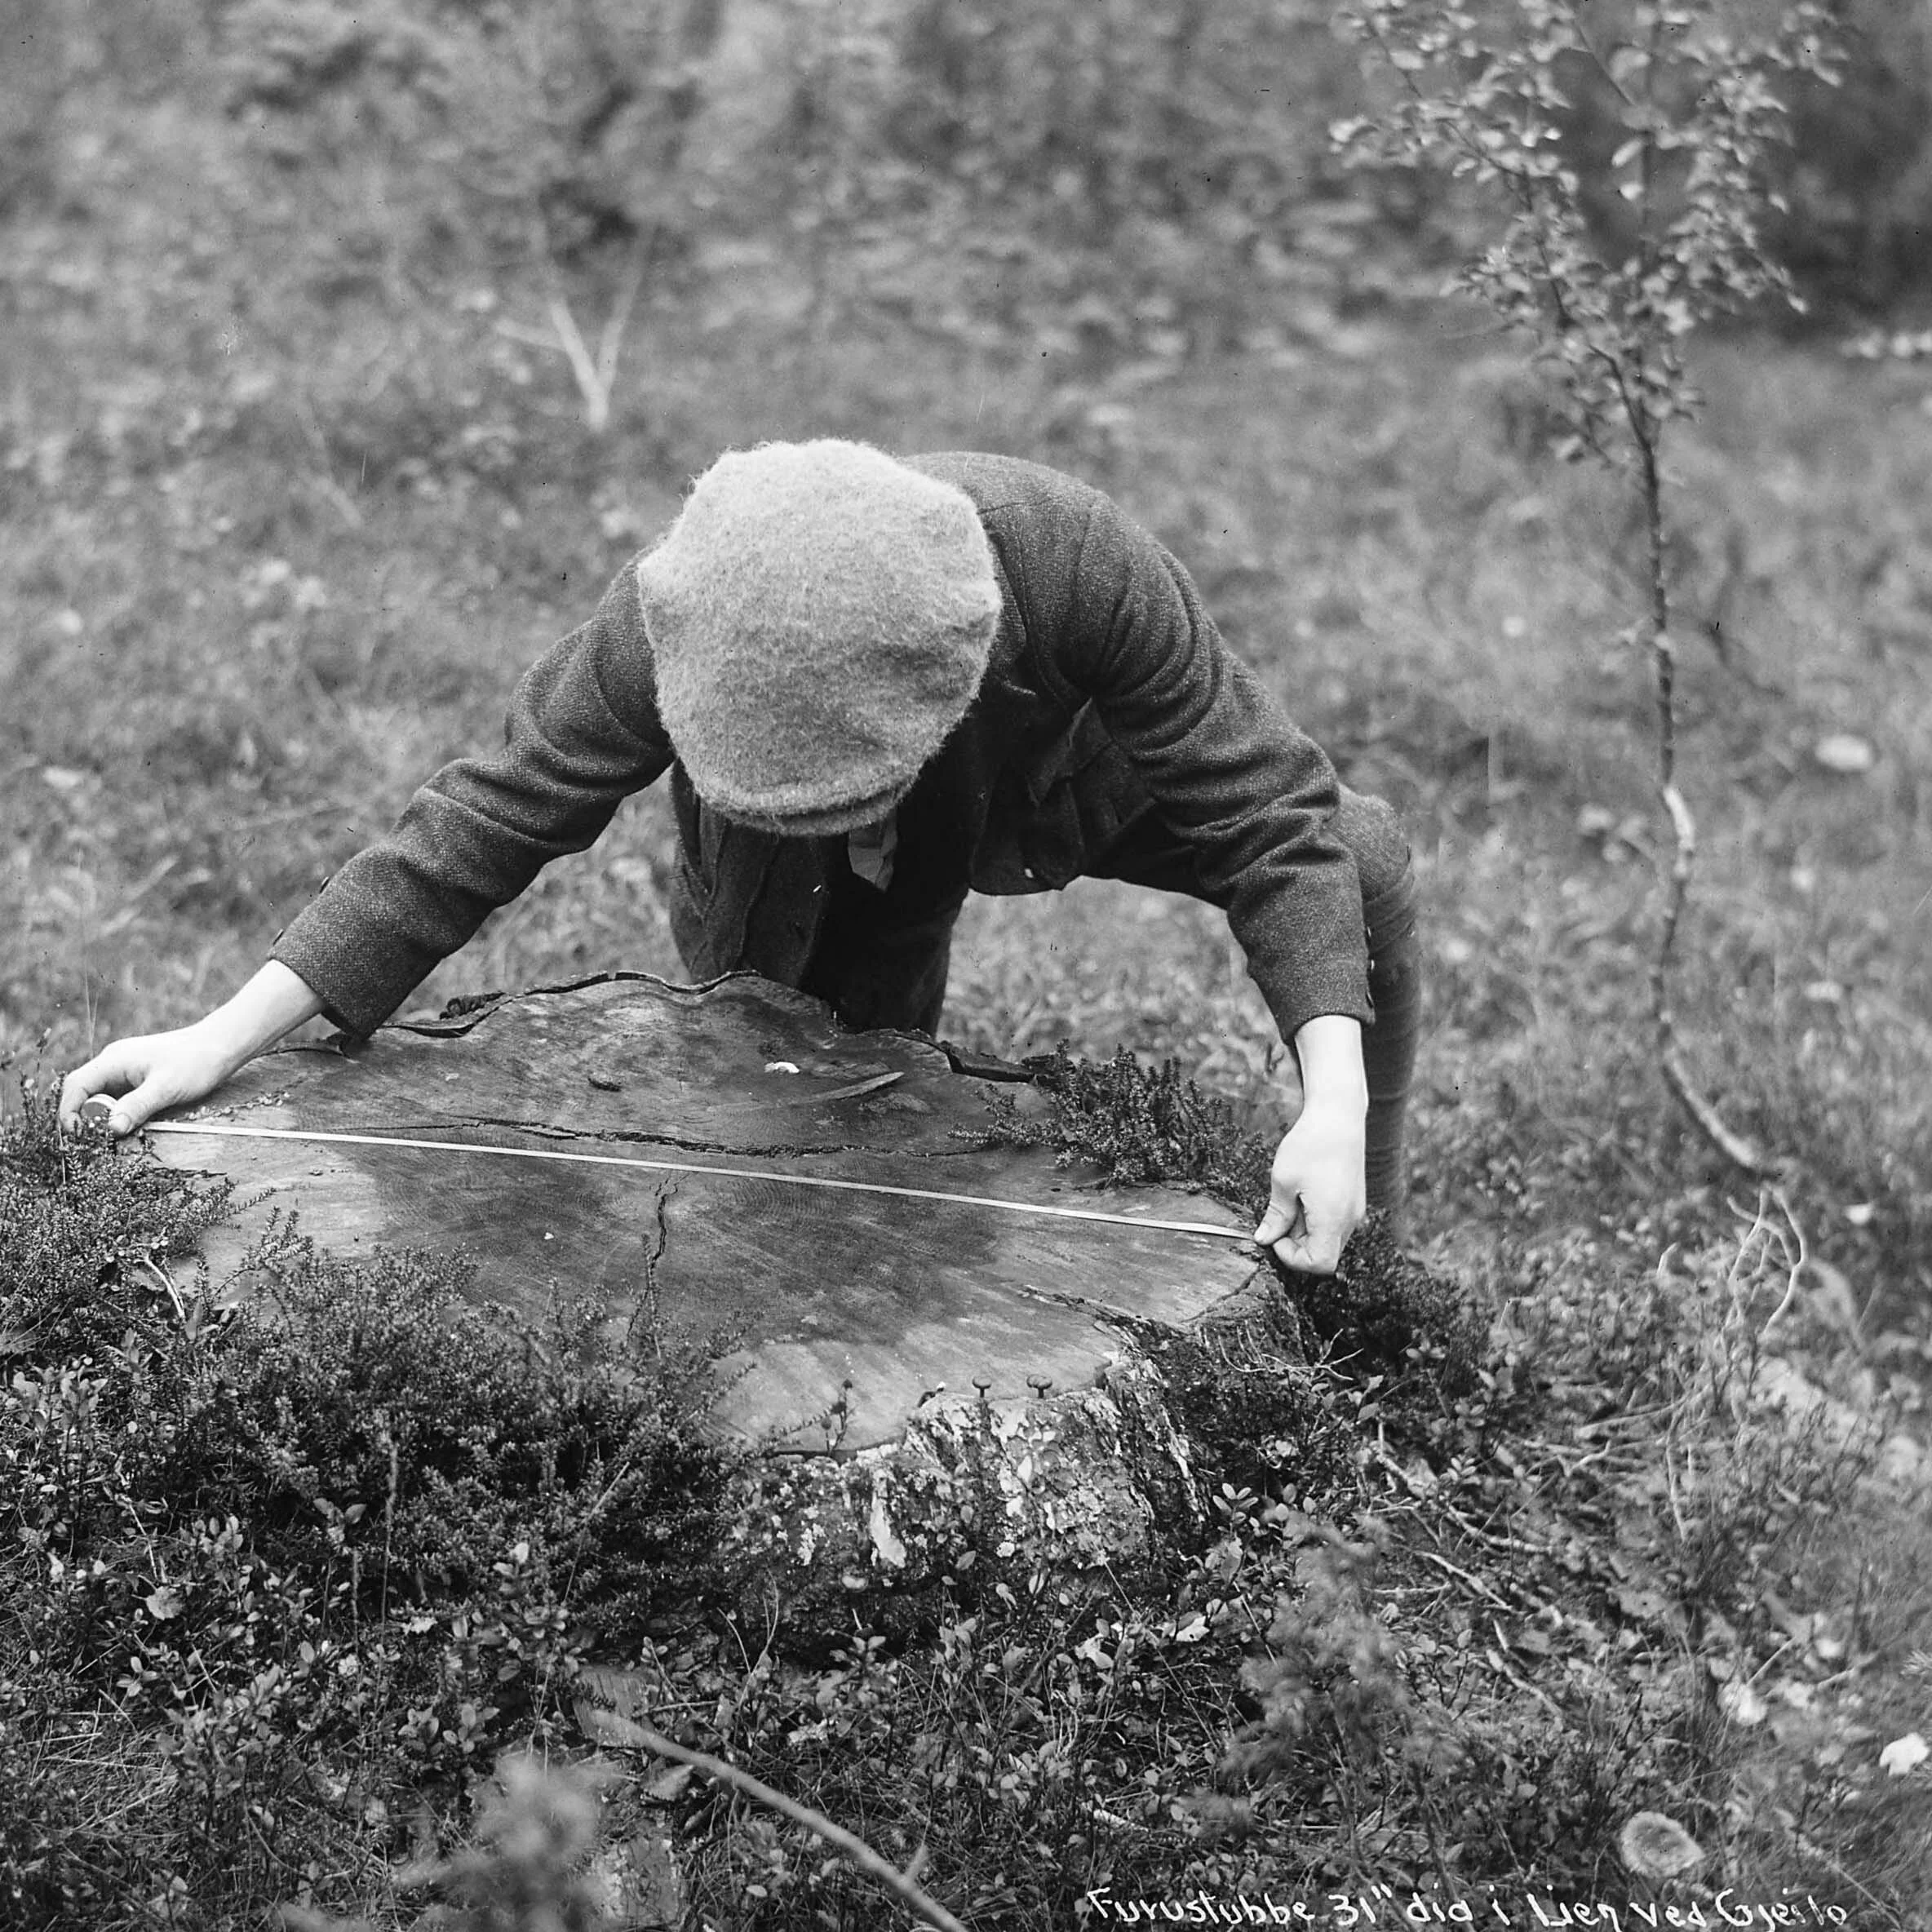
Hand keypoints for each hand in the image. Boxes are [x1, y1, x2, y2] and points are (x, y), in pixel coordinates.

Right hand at [59, 960, 327, 1136]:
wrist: (222, 1045)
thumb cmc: (196, 1062)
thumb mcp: (167, 1088)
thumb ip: (137, 1107)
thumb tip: (110, 1129)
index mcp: (113, 1061)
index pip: (76, 1086)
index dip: (69, 1112)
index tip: (76, 1137)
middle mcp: (114, 1064)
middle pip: (85, 1093)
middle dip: (85, 1119)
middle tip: (94, 1144)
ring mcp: (126, 1071)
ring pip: (102, 1099)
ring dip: (103, 1119)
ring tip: (111, 1140)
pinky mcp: (139, 1079)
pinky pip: (119, 1099)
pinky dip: (119, 1114)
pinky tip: (130, 1128)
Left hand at [1253, 1105, 1366, 1275]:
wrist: (1338, 1116)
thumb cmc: (1311, 1144)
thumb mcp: (1283, 1181)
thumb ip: (1276, 1216)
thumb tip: (1264, 1239)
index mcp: (1333, 1219)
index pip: (1320, 1264)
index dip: (1293, 1258)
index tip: (1275, 1236)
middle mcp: (1350, 1220)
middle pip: (1324, 1254)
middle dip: (1296, 1244)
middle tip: (1277, 1217)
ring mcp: (1354, 1211)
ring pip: (1328, 1239)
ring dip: (1305, 1231)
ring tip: (1291, 1201)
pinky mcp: (1353, 1201)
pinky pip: (1334, 1224)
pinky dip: (1315, 1219)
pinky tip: (1303, 1195)